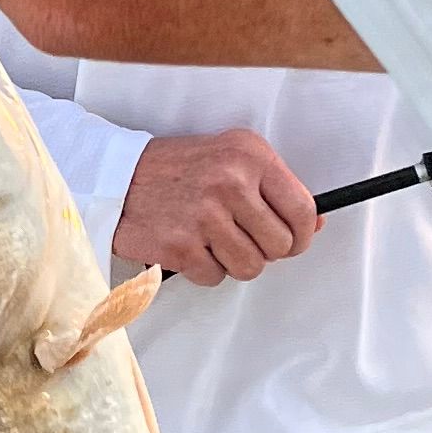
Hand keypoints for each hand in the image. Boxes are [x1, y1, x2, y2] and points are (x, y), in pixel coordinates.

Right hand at [110, 130, 319, 285]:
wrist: (117, 178)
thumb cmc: (178, 169)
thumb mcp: (231, 159)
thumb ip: (274, 189)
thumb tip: (314, 224)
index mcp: (250, 155)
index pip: (302, 209)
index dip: (302, 234)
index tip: (292, 239)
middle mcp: (230, 182)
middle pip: (280, 245)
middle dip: (265, 250)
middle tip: (243, 238)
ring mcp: (205, 215)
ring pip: (251, 267)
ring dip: (234, 262)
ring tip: (214, 240)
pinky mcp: (181, 246)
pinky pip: (216, 277)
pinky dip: (205, 269)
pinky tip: (191, 245)